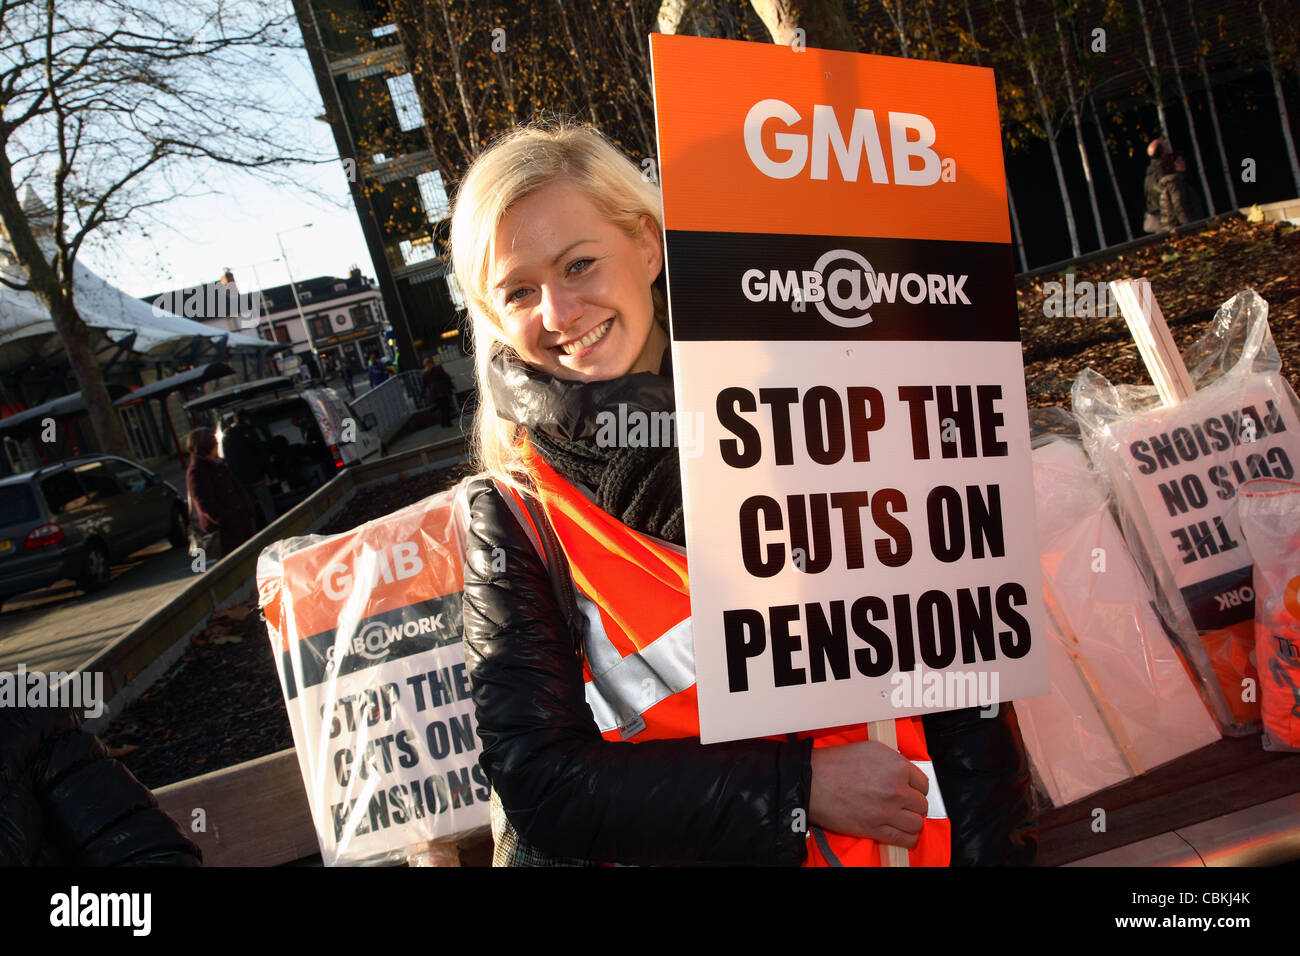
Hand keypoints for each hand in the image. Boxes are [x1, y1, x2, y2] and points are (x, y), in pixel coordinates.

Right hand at [808, 741, 928, 847]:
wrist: (812, 782)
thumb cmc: (835, 763)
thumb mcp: (870, 749)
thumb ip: (893, 760)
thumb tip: (905, 770)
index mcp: (896, 767)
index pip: (924, 783)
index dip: (916, 787)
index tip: (909, 790)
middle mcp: (896, 789)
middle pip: (922, 804)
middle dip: (913, 804)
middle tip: (902, 803)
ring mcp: (888, 811)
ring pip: (917, 823)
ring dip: (911, 821)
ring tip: (901, 818)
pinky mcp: (877, 829)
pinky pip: (906, 839)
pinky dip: (908, 838)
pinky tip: (902, 833)